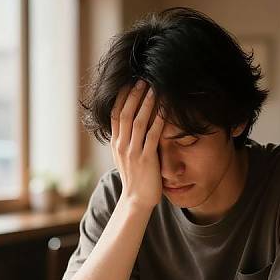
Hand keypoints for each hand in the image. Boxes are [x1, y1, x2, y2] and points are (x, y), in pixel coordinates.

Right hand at [111, 80, 164, 209]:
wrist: (136, 200)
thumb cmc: (135, 178)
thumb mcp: (125, 157)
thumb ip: (126, 141)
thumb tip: (130, 124)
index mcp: (116, 143)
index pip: (115, 114)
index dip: (122, 97)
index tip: (129, 82)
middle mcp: (122, 145)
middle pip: (125, 113)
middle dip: (134, 95)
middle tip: (142, 79)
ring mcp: (133, 152)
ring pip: (137, 121)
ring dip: (146, 103)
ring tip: (153, 88)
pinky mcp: (146, 159)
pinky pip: (152, 135)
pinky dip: (158, 120)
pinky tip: (164, 109)